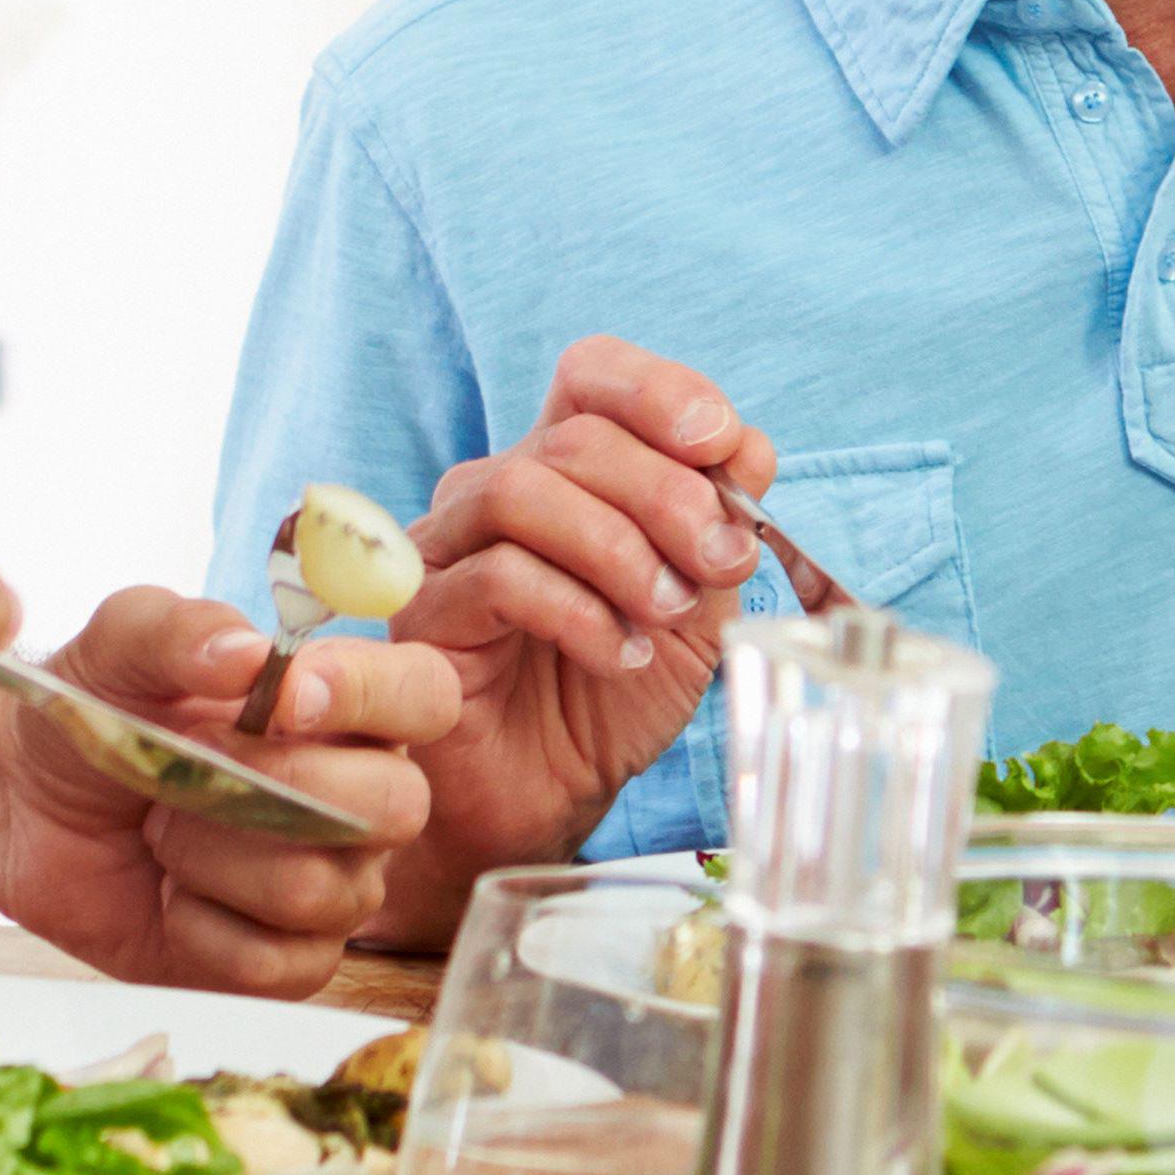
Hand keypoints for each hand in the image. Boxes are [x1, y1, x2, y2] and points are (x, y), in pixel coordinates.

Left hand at [0, 587, 457, 989]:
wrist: (23, 811)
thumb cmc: (92, 715)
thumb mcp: (117, 646)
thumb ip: (180, 629)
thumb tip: (248, 654)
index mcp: (344, 705)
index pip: (424, 693)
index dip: (372, 696)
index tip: (286, 698)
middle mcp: (361, 795)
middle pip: (398, 805)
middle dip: (279, 788)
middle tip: (191, 766)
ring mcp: (334, 883)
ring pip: (324, 890)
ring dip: (214, 858)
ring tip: (162, 830)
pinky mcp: (289, 961)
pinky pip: (278, 963)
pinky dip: (201, 928)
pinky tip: (169, 896)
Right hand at [380, 339, 787, 894]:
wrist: (548, 799)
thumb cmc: (612, 697)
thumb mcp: (696, 607)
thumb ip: (720, 524)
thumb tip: (751, 444)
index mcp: (564, 469)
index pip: (593, 375)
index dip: (660, 391)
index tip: (723, 446)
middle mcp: (496, 489)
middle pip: (575, 437)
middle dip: (668, 495)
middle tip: (722, 564)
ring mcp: (449, 547)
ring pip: (523, 491)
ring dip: (620, 549)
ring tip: (668, 612)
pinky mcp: (423, 613)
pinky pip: (497, 576)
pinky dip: (578, 611)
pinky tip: (620, 655)